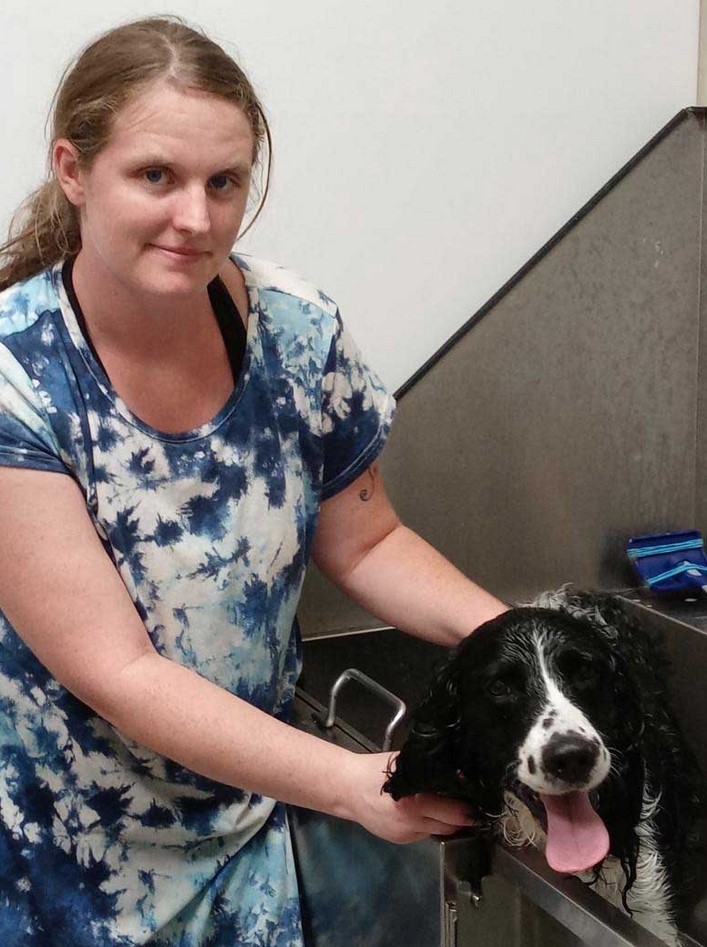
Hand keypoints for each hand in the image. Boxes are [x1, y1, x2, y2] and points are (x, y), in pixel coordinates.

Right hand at [340, 751, 474, 844]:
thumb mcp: (404, 764)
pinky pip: (425, 834)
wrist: (347, 790)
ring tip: (449, 806)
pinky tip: (425, 812)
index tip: (477, 799)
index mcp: (415, 802)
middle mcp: (413, 823)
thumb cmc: (375, 771)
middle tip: (469, 804)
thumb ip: (428, 772)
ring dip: (447, 822)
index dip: (468, 807)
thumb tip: (457, 772)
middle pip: (451, 826)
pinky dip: (430, 824)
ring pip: (440, 832)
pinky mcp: (401, 841)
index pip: (454, 812)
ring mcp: (406, 835)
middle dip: (461, 817)